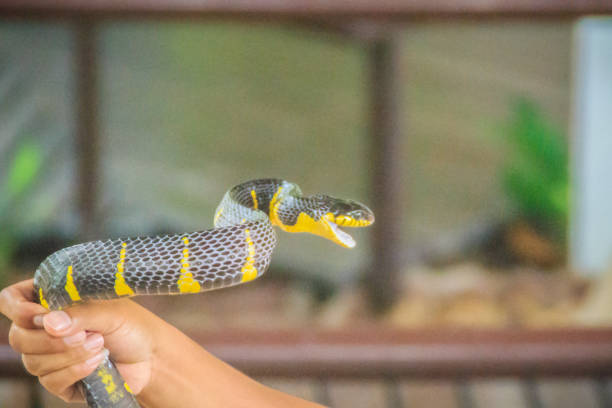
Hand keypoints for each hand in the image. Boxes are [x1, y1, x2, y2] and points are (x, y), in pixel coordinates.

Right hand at [0, 279, 155, 401]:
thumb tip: (50, 322)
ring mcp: (49, 356)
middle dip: (51, 338)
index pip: (12, 301)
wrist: (151, 356)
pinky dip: (74, 370)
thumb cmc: (131, 325)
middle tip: (84, 333)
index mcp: (51, 301)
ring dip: (70, 354)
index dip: (20, 309)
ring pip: (33, 361)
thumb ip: (80, 313)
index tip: (43, 314)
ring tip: (100, 344)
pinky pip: (50, 380)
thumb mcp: (111, 310)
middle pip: (17, 337)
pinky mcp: (59, 381)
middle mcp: (44, 329)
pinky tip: (98, 361)